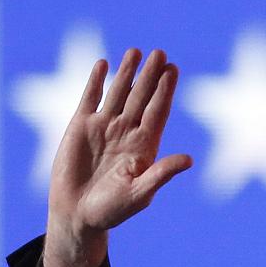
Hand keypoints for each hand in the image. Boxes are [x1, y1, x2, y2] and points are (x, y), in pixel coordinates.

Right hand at [43, 48, 191, 266]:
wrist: (76, 215)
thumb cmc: (112, 211)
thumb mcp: (139, 194)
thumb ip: (161, 174)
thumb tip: (189, 159)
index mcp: (144, 146)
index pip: (158, 112)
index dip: (166, 91)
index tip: (173, 70)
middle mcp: (127, 132)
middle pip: (142, 97)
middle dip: (150, 76)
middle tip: (160, 53)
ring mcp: (104, 127)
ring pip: (118, 93)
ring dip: (126, 72)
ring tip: (136, 51)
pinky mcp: (80, 127)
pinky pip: (90, 98)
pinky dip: (95, 82)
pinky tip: (103, 64)